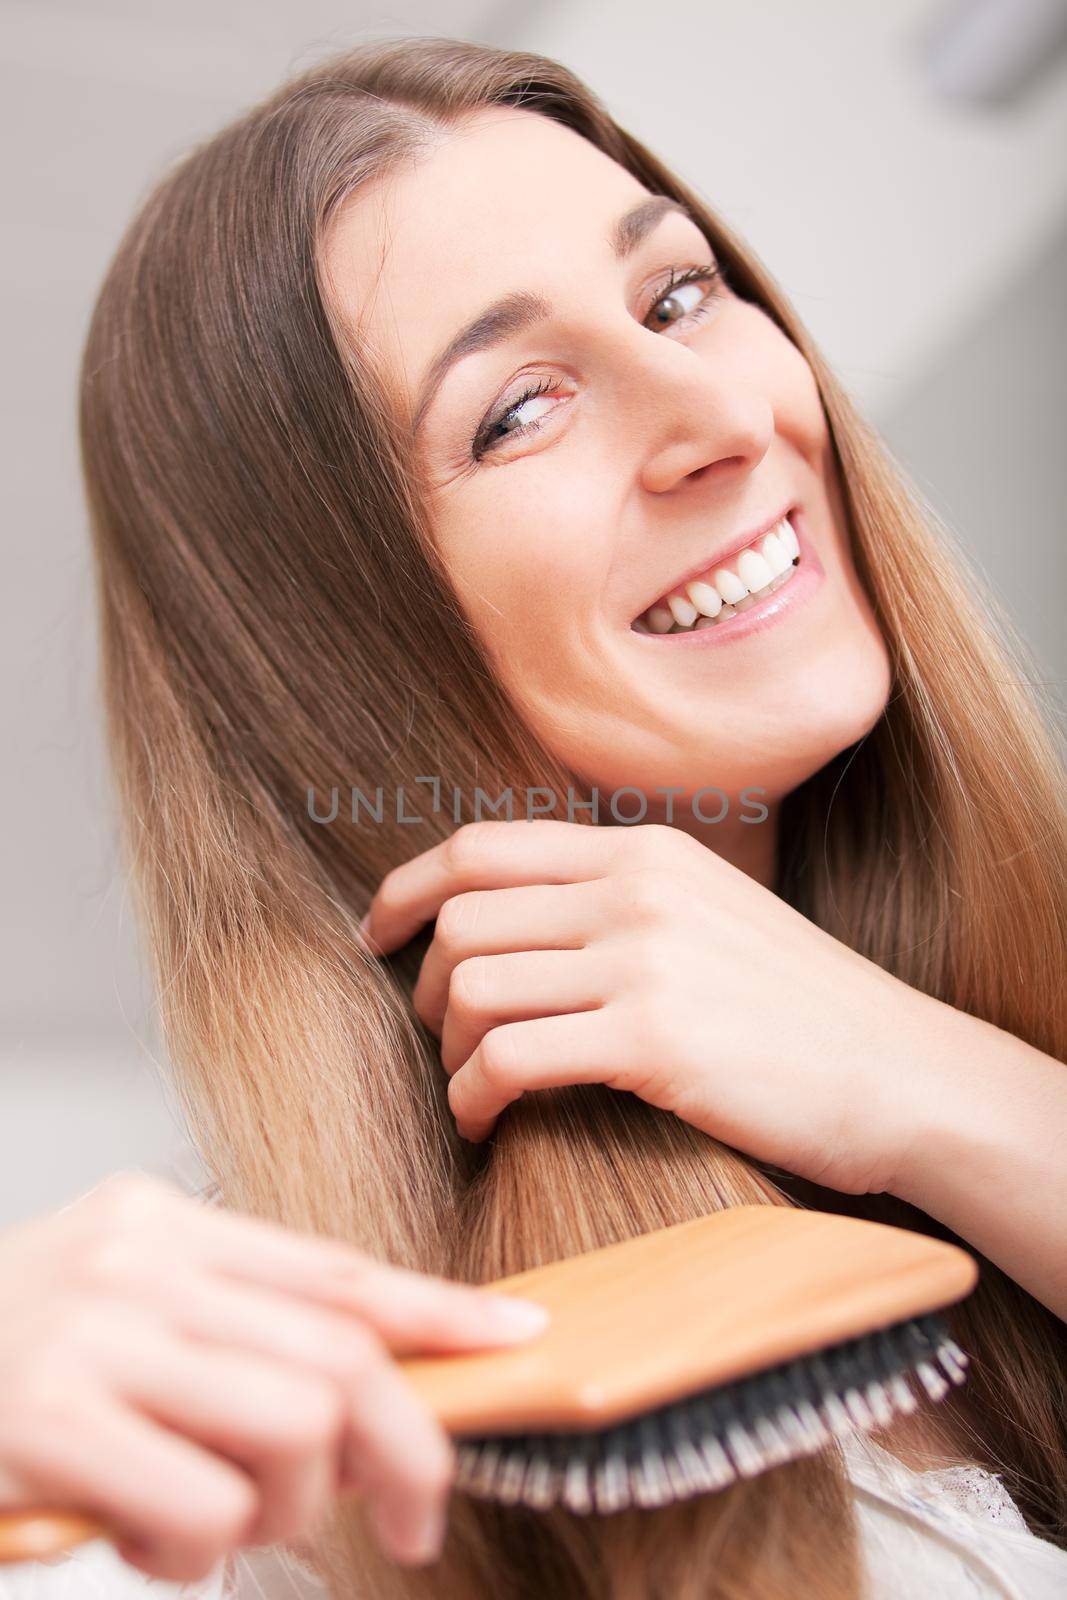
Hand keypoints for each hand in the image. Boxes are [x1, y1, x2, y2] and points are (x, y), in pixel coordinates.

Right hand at [0, 1171, 548, 1579]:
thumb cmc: (7, 1365)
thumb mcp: (121, 1316)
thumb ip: (229, 1337)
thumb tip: (360, 1409)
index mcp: (162, 1225)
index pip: (335, 1268)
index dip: (439, 1309)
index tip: (518, 1335)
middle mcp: (134, 1260)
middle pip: (338, 1350)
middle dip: (402, 1446)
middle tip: (406, 1514)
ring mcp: (89, 1332)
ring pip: (292, 1424)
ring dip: (289, 1507)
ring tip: (228, 1526)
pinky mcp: (47, 1417)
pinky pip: (201, 1500)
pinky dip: (201, 1546)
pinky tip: (156, 1541)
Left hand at [362, 819, 926, 1195]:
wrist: (899, 1071)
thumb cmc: (795, 1007)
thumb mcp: (707, 911)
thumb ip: (616, 898)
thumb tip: (503, 922)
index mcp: (643, 849)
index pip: (479, 845)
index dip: (406, 890)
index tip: (376, 934)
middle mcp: (636, 888)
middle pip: (464, 920)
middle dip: (423, 984)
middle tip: (436, 1032)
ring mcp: (644, 959)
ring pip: (474, 987)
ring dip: (448, 1048)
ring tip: (468, 1086)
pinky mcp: (653, 1040)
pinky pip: (509, 1058)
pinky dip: (472, 1094)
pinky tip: (484, 1120)